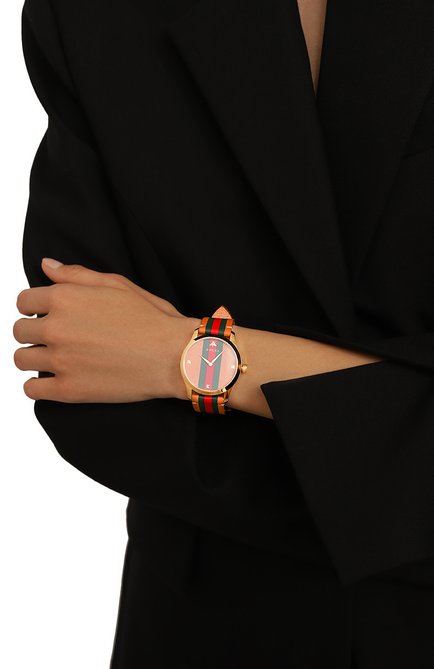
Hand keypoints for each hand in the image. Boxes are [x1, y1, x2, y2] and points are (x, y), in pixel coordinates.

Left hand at [13, 258, 199, 402]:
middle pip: (19, 331)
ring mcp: (61, 361)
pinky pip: (31, 389)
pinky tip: (53, 380)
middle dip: (34, 332)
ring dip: (33, 357)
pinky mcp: (69, 390)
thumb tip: (47, 266)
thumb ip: (76, 274)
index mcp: (65, 298)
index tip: (46, 314)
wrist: (174, 356)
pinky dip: (38, 385)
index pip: (23, 301)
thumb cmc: (152, 319)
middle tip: (56, 337)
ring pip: (21, 359)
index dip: (34, 307)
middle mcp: (56, 328)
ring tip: (55, 358)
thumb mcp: (116, 285)